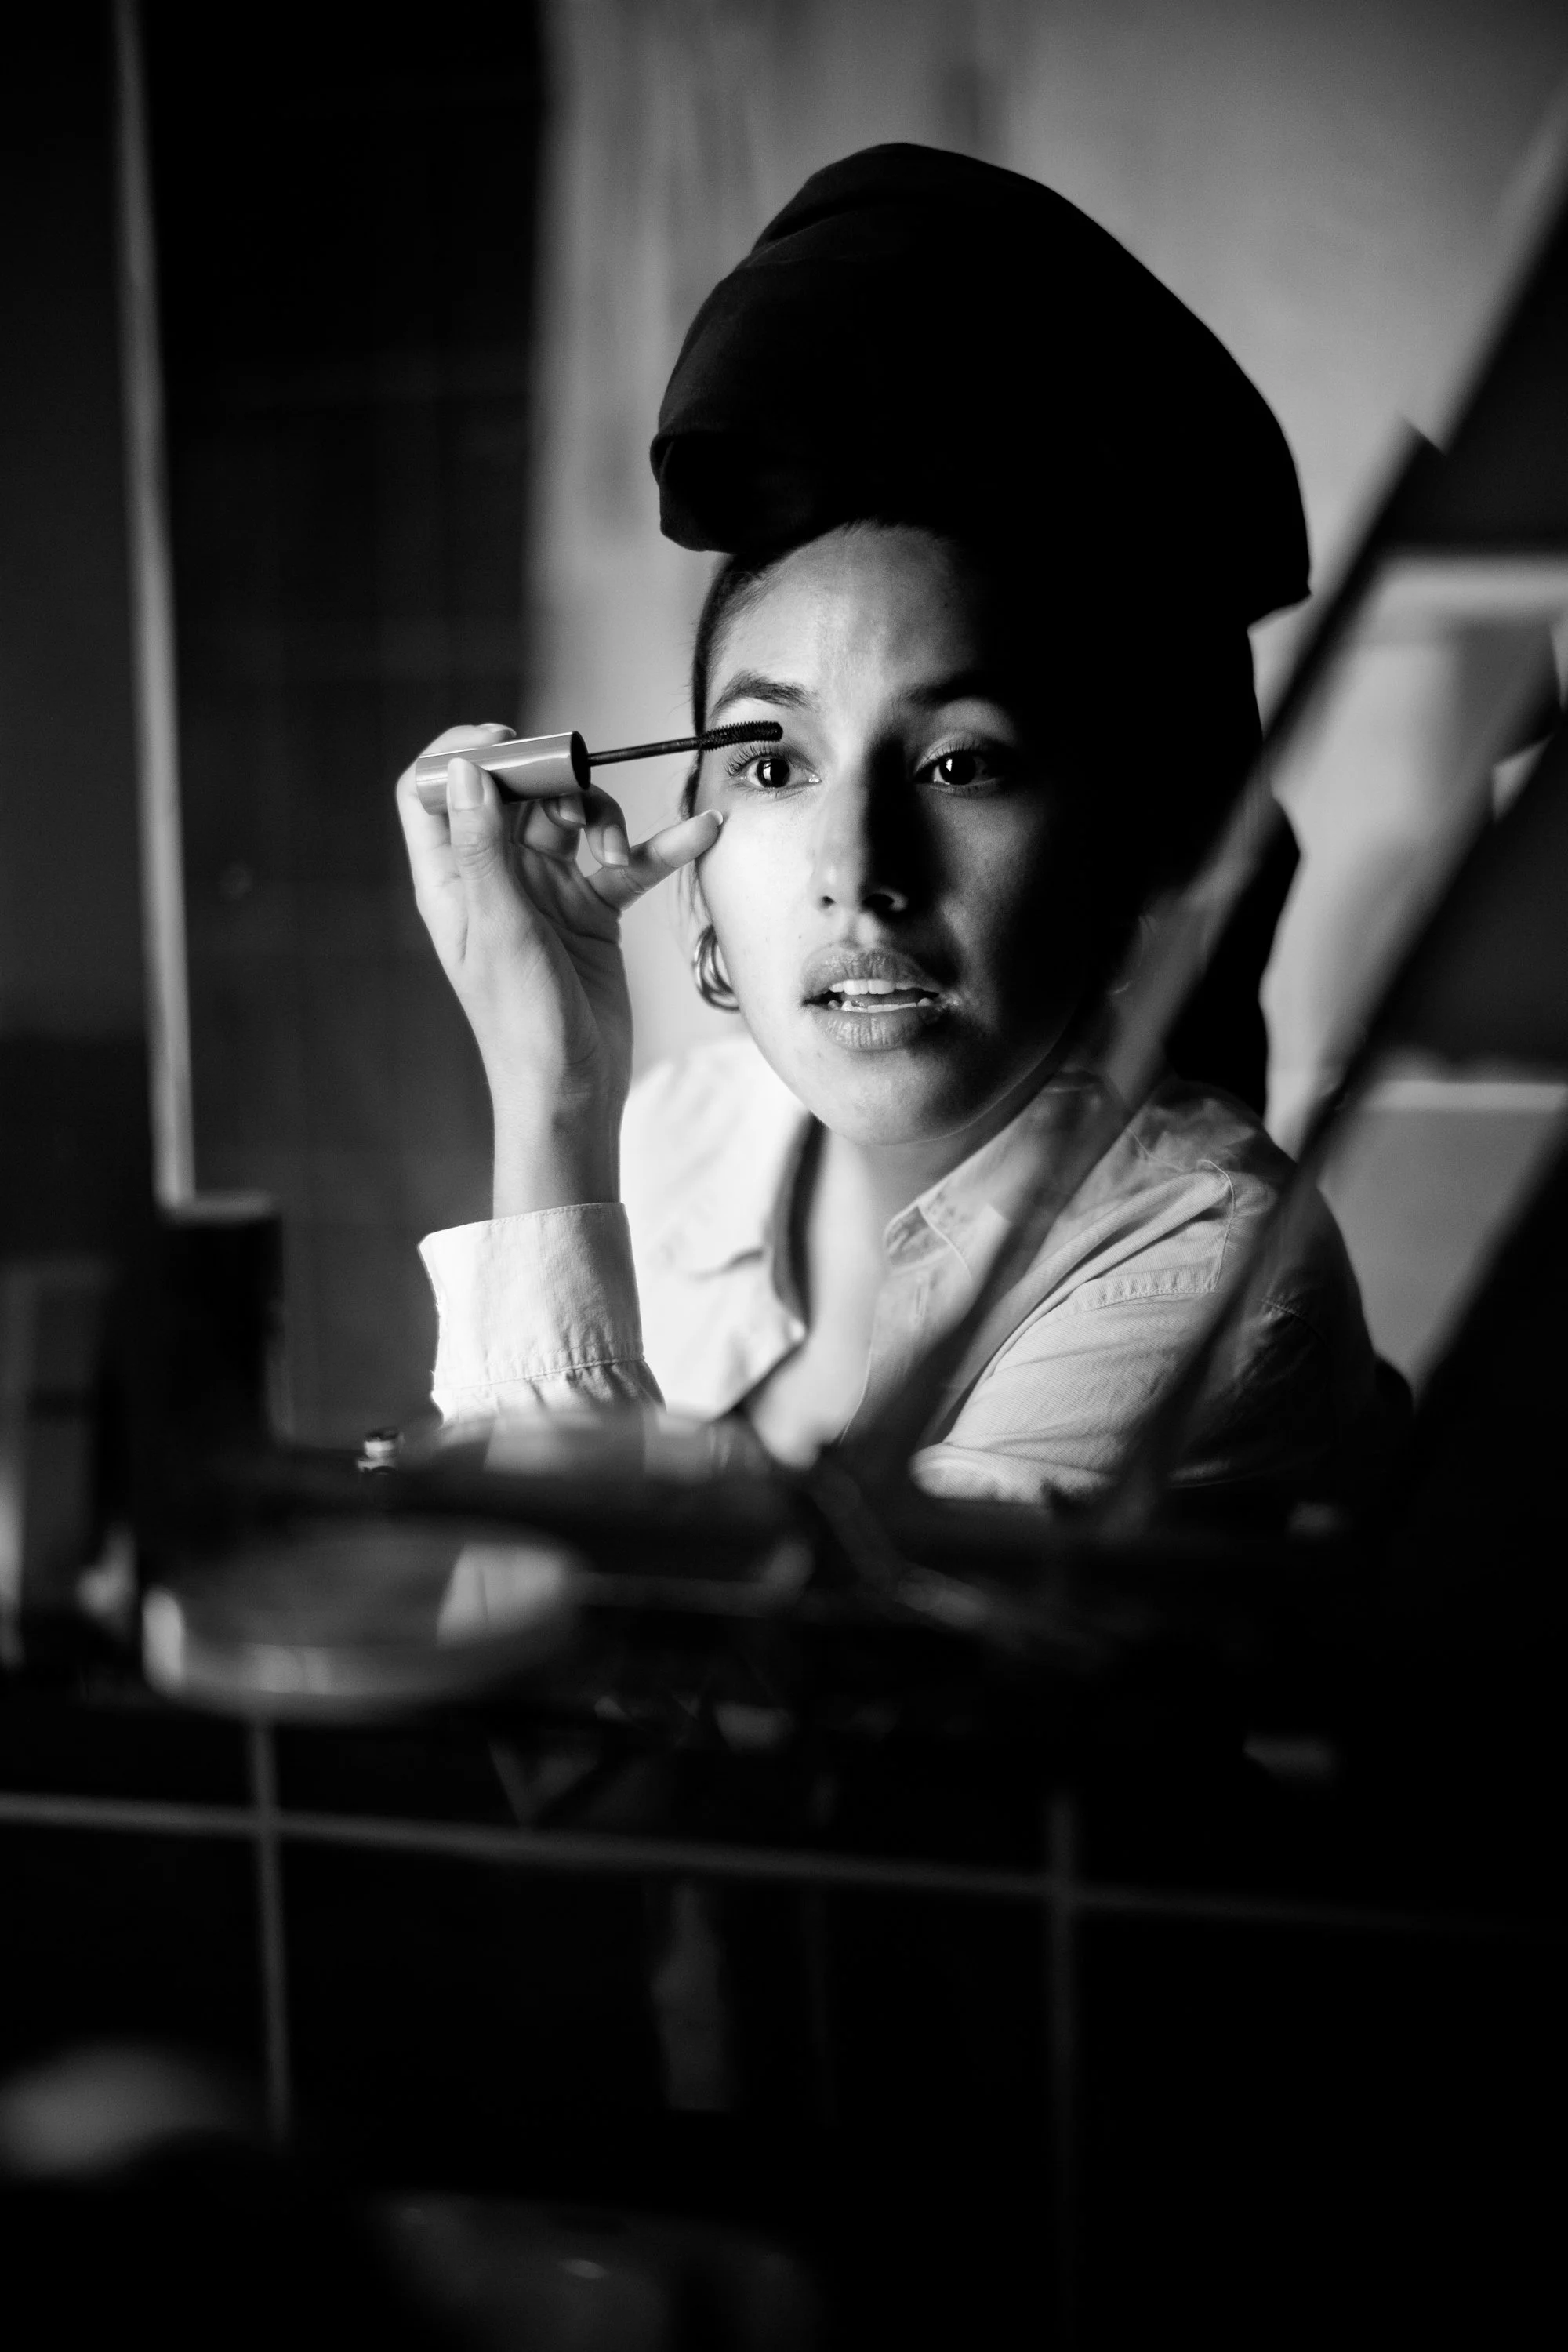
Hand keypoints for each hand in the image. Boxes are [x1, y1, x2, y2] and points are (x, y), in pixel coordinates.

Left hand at [397, 724, 720, 1212]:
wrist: (573, 1092)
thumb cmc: (523, 1027)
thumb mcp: (501, 930)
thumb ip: (483, 849)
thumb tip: (469, 770)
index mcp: (453, 881)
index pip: (435, 791)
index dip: (462, 755)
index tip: (507, 742)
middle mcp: (496, 877)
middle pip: (512, 791)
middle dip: (547, 777)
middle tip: (576, 785)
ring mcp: (546, 890)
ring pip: (572, 816)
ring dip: (602, 817)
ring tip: (616, 855)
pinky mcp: (593, 909)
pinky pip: (628, 861)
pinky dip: (661, 846)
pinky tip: (701, 831)